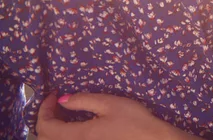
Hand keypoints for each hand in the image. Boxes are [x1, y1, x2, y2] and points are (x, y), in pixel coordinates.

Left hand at [36, 92, 198, 139]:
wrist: (152, 139)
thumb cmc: (134, 120)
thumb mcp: (109, 103)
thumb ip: (84, 100)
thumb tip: (62, 100)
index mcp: (78, 135)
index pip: (45, 126)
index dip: (44, 108)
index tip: (54, 93)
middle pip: (45, 137)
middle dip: (45, 118)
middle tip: (56, 102)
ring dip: (53, 127)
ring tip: (63, 112)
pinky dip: (63, 134)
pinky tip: (74, 123)